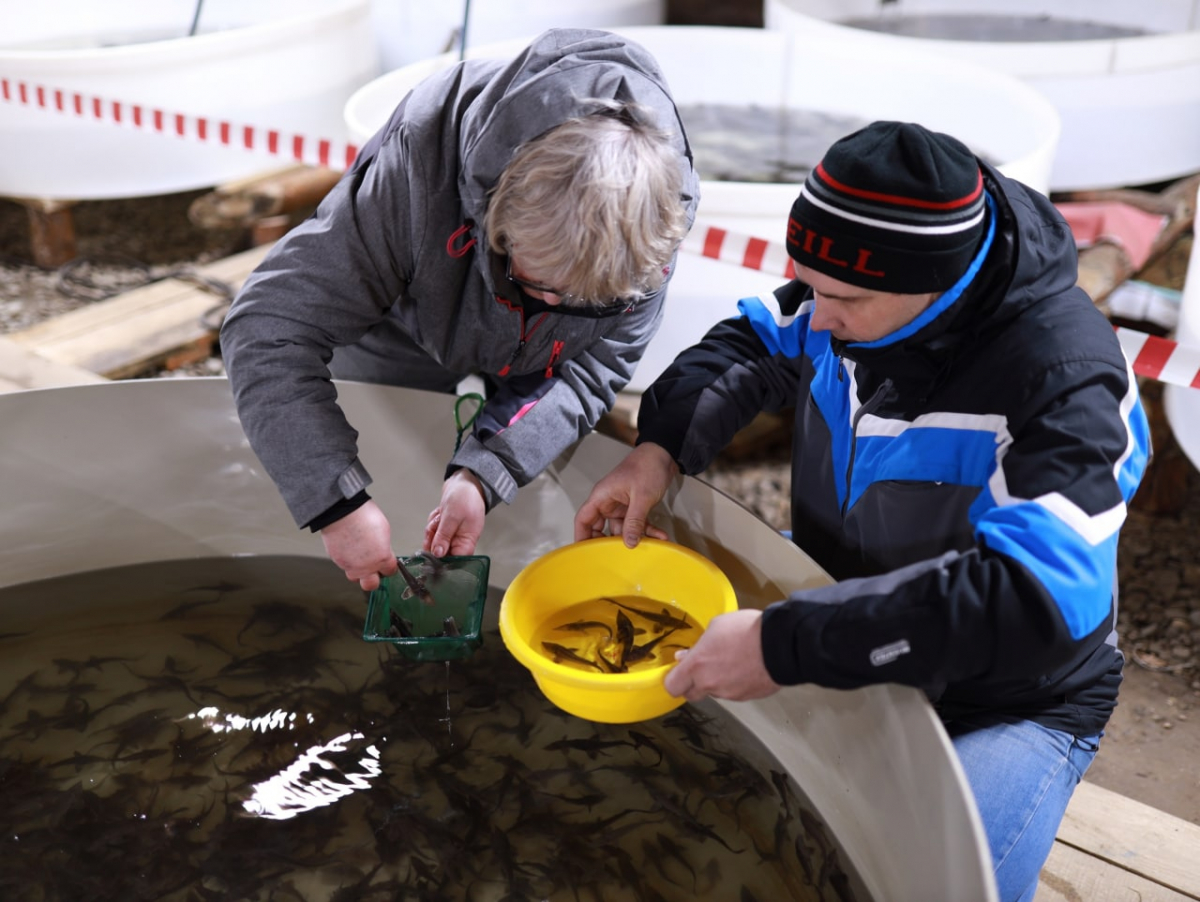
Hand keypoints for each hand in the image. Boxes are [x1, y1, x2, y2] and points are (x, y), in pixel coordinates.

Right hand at [320, 500, 398, 591]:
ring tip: (360, 558)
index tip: (387, 563)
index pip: (390, 571)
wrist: (342, 512)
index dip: (389, 567)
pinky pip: (344, 566)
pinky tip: (350, 549)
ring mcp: (350, 565)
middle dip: (374, 578)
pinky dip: (348, 560)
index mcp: (382, 558)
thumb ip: (384, 547)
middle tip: (375, 569)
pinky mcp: (337, 560)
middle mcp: (366, 566)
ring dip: (359, 571)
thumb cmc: (363, 516)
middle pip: (371, 585)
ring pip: (355, 577)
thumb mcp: (384, 530)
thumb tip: (383, 552)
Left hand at [424, 468, 485, 557]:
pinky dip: (433, 522)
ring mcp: (452, 534)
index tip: (431, 552)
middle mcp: (460, 540)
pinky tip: (439, 513)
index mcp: (467, 541)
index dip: (442, 559)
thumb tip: (437, 553)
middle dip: (433, 539)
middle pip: (441, 551)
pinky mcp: (446, 528)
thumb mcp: (452, 517)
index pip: (455, 560)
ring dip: (432, 529)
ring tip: (439, 516)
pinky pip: (433, 531)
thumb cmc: (465, 497)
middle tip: (435, 527)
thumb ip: (444, 536)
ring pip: (434, 541)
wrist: (464, 481)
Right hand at [573, 442, 678, 546]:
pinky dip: (647, 530)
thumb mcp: (641, 497)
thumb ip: (634, 521)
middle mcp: (608, 502)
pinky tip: (660, 537)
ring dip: (635, 537)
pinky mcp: (634, 506)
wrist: (664, 454)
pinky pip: (637, 523)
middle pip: (600, 528)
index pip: (583, 519)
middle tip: (617, 558)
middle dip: (609, 543)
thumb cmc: (647, 467)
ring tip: (647, 547)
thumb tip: (629, 543)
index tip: (585, 554)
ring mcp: (621, 505)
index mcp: (601, 496)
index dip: (581, 537)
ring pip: (622, 528)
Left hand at [663, 609, 779, 701]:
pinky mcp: (747, 697)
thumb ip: (698, 645)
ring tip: (732, 662)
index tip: (680, 669)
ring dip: (717, 682)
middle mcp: (710, 685)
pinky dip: (736, 683)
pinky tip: (746, 668)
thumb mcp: (716, 626)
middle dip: (693, 683)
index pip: (672, 686)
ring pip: (715, 692)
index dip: (674, 679)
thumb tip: (684, 656)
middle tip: (703, 667)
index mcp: (697, 667)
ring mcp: (729, 694)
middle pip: (691, 694)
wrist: (780, 645)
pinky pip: (734, 692)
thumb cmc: (745, 630)